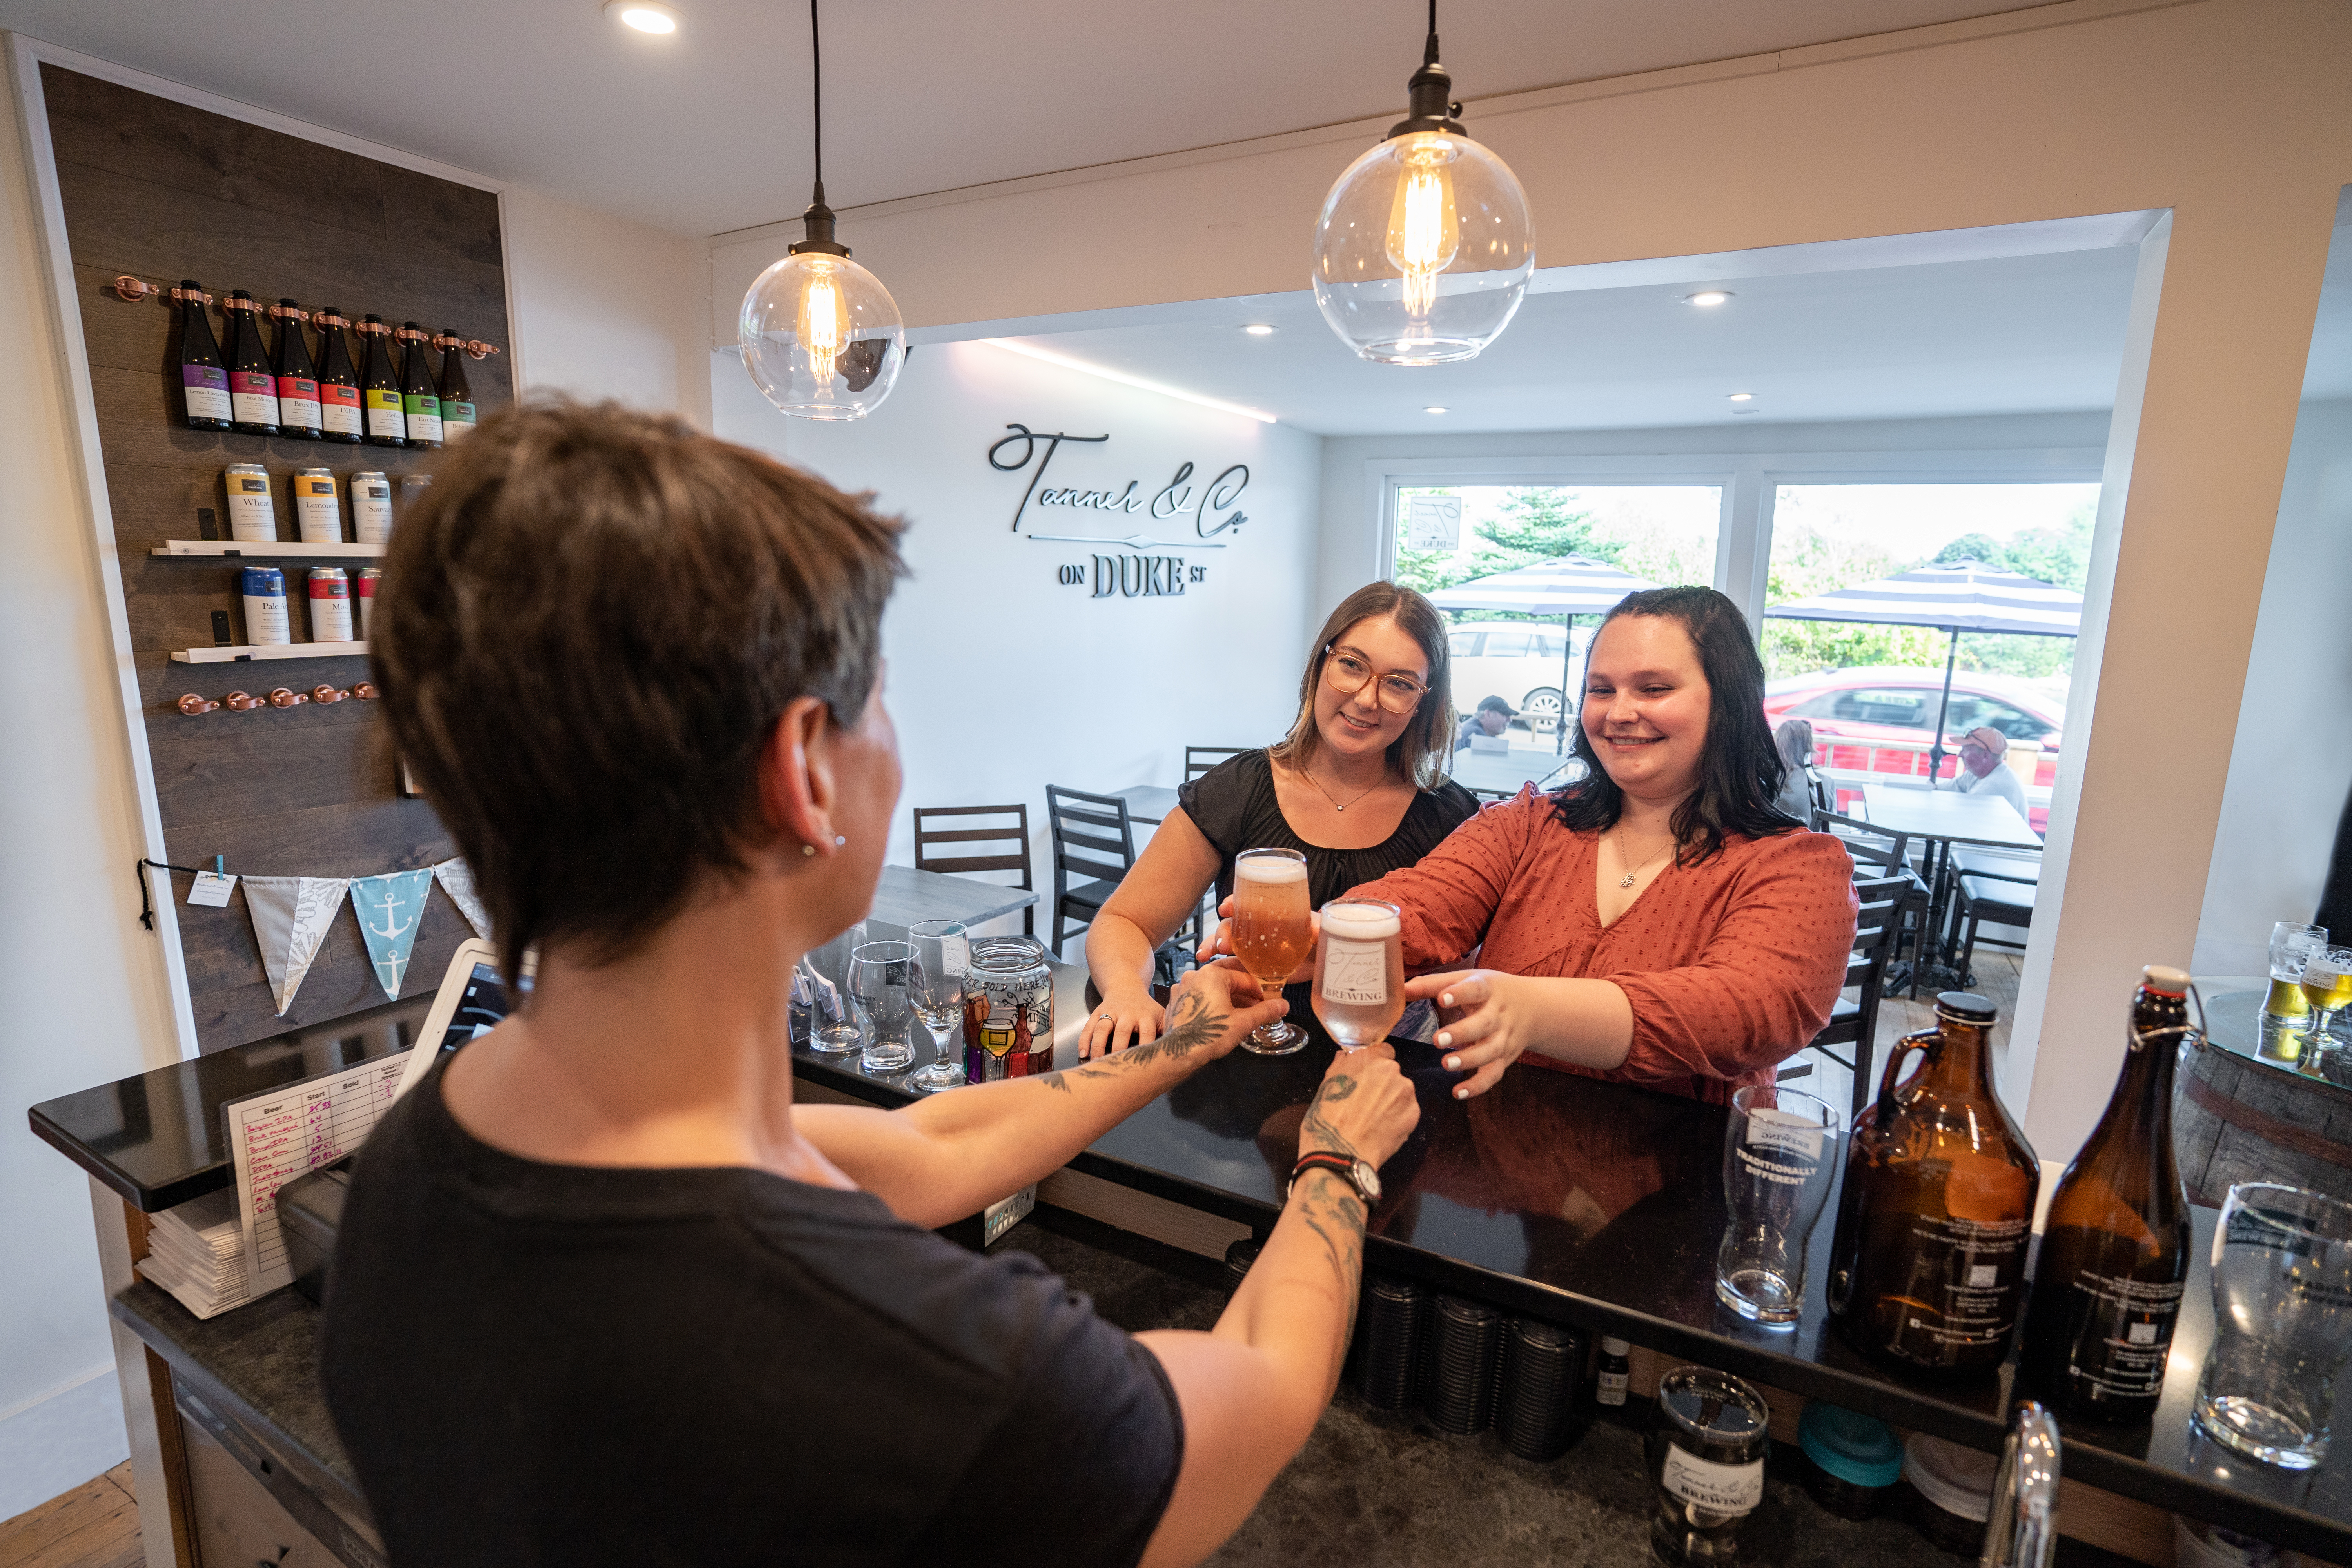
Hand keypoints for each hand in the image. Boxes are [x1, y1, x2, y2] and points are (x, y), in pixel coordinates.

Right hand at [1081, 989, 1165, 1059]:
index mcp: (1146, 1016)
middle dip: (1118, 1049)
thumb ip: (1167, 1029)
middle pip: (1122, 1031)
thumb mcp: (1160, 1014)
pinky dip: (1084, 1040)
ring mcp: (1111, 1012)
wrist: (1126, 986)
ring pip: (1102, 1028)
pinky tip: (1082, 1053)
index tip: (1143, 1064)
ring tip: (1095, 1062)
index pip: (1147, 1033)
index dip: (1145, 1047)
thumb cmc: (1146, 1007)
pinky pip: (1089, 1026)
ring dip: (1097, 1046)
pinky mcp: (1097, 1012)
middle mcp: (1128, 1014)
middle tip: (1115, 1066)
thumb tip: (1175, 1052)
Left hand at [1150, 961, 1284, 1063]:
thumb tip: (1283, 1005)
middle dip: (1243, 992)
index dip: (1259, 990)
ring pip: (1212, 987)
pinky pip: (1199, 995)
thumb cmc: (1209, 1034)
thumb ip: (1265, 1011)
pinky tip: (1220, 1015)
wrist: (1178, 1052)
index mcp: (1213, 974)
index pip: (1244, 978)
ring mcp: (1183, 987)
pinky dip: (1212, 1002)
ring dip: (1228, 997)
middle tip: (1256, 1004)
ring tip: (1241, 1013)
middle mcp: (1195, 975)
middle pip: (1227, 979)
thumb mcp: (1243, 1022)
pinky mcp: (1177, 1000)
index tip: (1267, 1001)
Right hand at [1195, 896, 1319, 983]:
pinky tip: (1204, 962)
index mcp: (1270, 911)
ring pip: (1225, 939)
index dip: (1234, 902)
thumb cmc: (1318, 940)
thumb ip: (1317, 927)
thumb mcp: (1319, 931)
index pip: (1248, 901)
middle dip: (1222, 931)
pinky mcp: (1249, 962)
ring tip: (1206, 954)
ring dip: (1212, 944)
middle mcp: (1257, 925)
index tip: (1226, 908)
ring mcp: (1251, 944)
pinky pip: (1228, 959)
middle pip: (1232, 923)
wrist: (1319, 964)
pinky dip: (1215, 959)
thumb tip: (1316, 928)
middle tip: (1223, 945)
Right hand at [1297, 1043, 1419, 1169]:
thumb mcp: (1326, 1084)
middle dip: (1382, 1084)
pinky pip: (1407, 1110)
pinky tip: (1382, 1128)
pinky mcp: (1414, 1113)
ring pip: (1401, 1091)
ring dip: (1391, 1100)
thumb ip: (1341, 1065)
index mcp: (1368, 1058)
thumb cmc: (1327, 1118)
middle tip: (1367, 1102)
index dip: (1375, 1064)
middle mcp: (1391, 1069)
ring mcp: (1405, 1091)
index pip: (1382, 1050)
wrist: (1340, 1152)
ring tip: (1374, 1118)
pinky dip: (1398, 1117)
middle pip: (1392, 1072)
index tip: (1368, 1076)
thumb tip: (1346, 1057)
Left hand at [1403, 969, 1530, 1099]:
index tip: (1443, 998)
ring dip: (1469, 1060)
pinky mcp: (1505, 1058)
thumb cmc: (1488, 991)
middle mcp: (1498, 1014)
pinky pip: (1493, 1074)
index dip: (1460, 994)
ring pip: (1490, 1051)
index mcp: (1487, 989)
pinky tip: (1458, 1092)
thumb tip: (1400, 989)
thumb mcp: (1465, 980)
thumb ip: (1432, 985)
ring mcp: (1504, 1038)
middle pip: (1484, 1024)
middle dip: (1462, 1032)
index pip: (1475, 989)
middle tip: (1437, 1040)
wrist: (1533, 1007)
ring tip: (1446, 1064)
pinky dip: (1478, 1086)